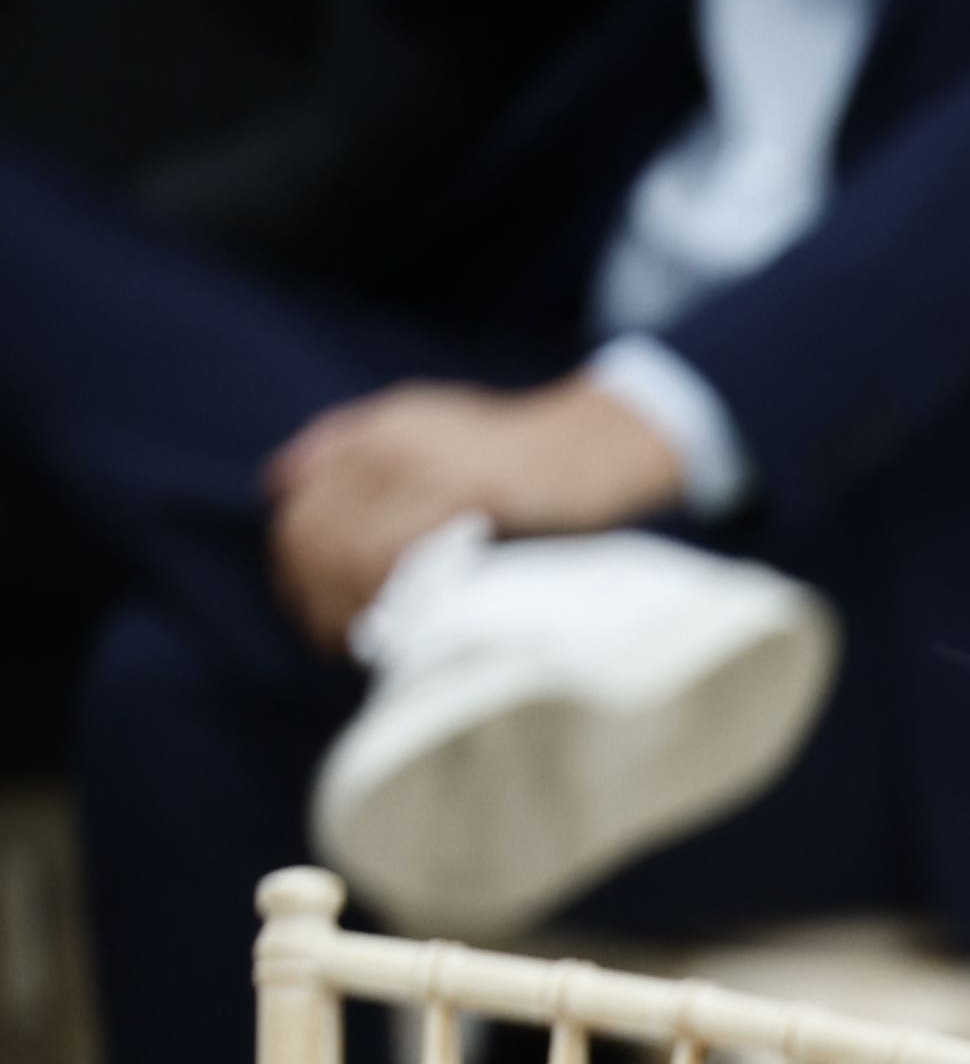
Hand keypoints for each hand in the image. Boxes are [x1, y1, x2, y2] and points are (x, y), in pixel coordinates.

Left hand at [262, 375, 688, 649]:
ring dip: (343, 606)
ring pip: (350, 550)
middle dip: (311, 594)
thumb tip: (277, 481)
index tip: (306, 604)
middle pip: (315, 532)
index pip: (300, 506)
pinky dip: (386, 599)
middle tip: (328, 635)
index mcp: (375, 429)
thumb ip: (348, 443)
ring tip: (357, 642)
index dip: (293, 566)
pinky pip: (400, 556)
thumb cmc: (513, 448)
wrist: (597, 445)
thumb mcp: (423, 421)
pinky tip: (394, 627)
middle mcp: (391, 443)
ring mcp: (428, 468)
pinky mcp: (470, 495)